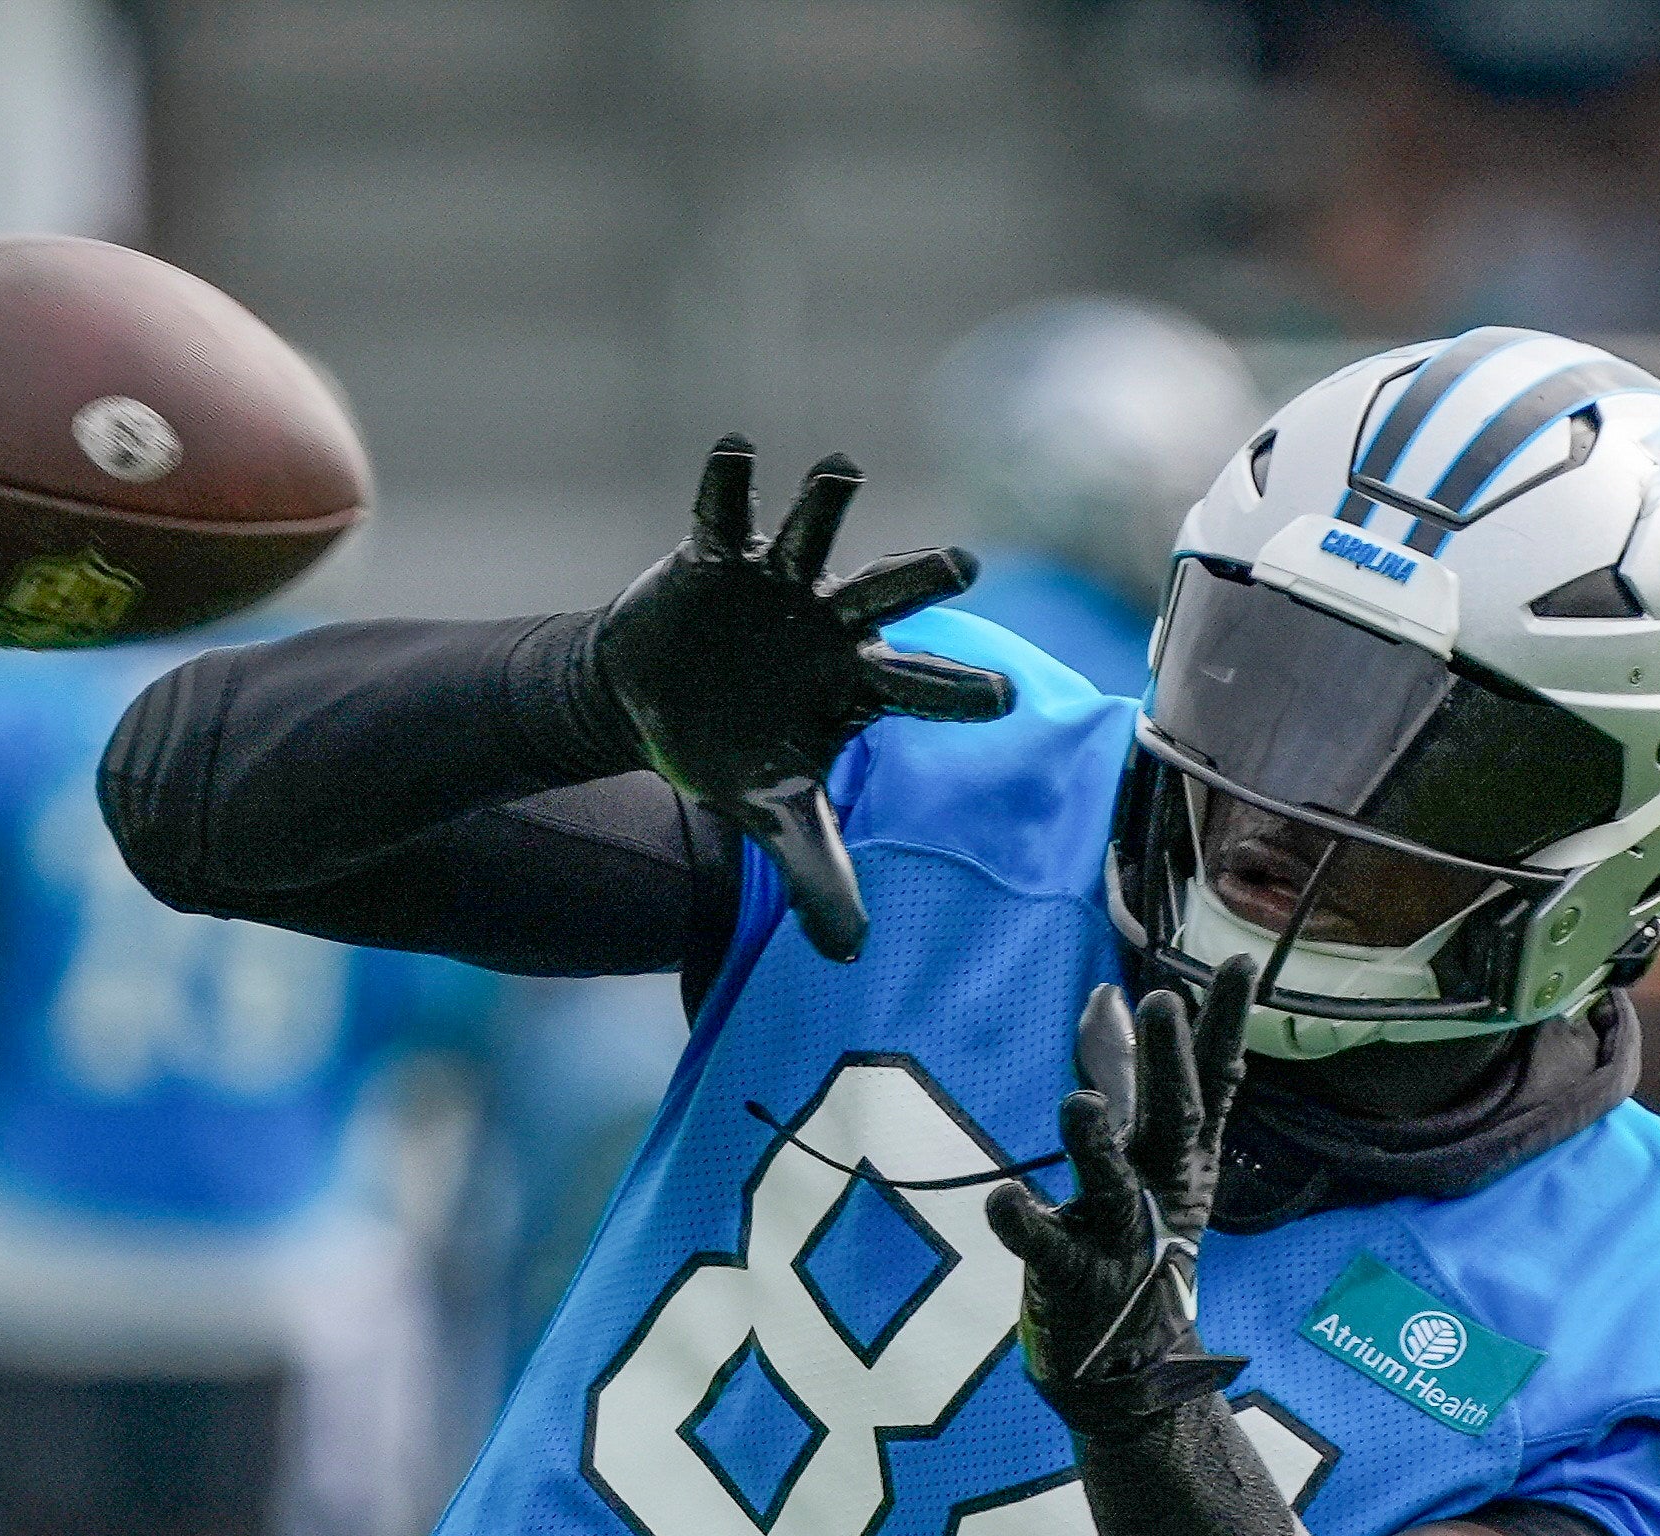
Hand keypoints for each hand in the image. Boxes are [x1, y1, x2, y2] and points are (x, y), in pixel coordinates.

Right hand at [593, 439, 1012, 962]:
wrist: (650, 700)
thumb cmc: (733, 753)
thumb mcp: (774, 818)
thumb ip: (818, 876)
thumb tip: (851, 958)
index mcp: (858, 683)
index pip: (923, 689)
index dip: (963, 692)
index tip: (1009, 697)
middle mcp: (829, 623)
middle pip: (888, 596)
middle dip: (923, 577)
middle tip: (965, 566)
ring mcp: (776, 582)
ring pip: (813, 537)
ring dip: (827, 503)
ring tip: (841, 472)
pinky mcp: (717, 552)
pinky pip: (725, 510)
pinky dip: (728, 482)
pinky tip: (737, 452)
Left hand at [988, 960, 1252, 1426]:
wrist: (1127, 1364)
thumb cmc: (1133, 1242)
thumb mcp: (1148, 1160)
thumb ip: (1128, 1079)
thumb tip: (1107, 999)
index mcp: (1183, 1160)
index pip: (1212, 1083)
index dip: (1228, 1025)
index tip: (1245, 964)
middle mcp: (1160, 1191)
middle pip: (1172, 1120)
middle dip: (1169, 1062)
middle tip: (1165, 1001)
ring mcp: (1121, 1236)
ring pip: (1111, 1184)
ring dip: (1096, 1145)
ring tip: (1080, 1104)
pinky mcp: (1074, 1278)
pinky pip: (1046, 1248)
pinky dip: (1024, 1223)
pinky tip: (1005, 1198)